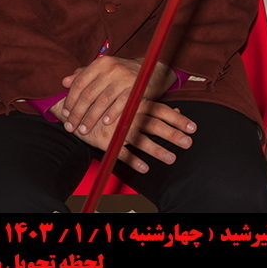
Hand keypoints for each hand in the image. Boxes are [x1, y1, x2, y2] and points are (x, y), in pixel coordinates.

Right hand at [52, 99, 195, 173]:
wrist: (74, 108)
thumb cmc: (106, 103)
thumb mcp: (128, 99)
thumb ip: (154, 104)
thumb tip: (177, 108)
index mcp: (136, 103)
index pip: (161, 110)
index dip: (177, 118)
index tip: (192, 127)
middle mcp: (129, 115)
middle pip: (155, 125)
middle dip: (173, 134)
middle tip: (188, 143)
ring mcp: (117, 129)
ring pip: (140, 141)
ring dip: (157, 150)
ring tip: (171, 158)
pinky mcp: (105, 141)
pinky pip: (121, 153)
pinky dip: (133, 160)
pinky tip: (144, 168)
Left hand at [58, 55, 176, 136]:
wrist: (150, 69)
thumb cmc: (122, 72)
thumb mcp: (103, 69)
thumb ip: (84, 74)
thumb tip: (64, 82)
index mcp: (100, 63)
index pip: (80, 83)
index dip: (70, 100)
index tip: (65, 114)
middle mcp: (111, 68)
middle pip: (89, 94)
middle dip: (77, 113)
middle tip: (71, 127)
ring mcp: (124, 78)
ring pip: (102, 101)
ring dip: (91, 118)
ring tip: (84, 129)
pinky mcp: (136, 87)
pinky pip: (121, 103)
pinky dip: (112, 114)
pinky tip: (104, 123)